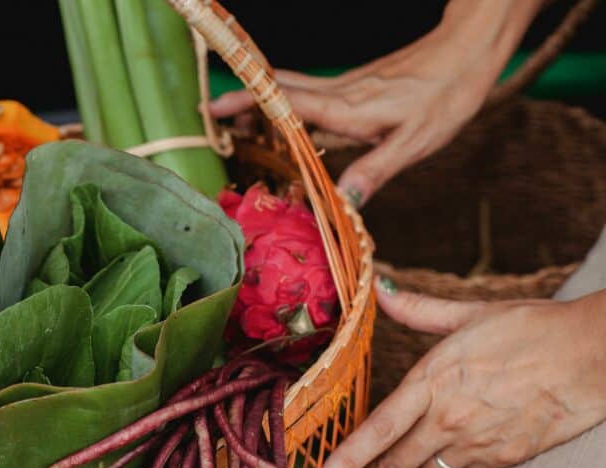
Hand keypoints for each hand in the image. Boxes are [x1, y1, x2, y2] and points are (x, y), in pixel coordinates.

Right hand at [209, 0, 541, 205]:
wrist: (469, 52)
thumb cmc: (446, 95)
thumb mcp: (415, 141)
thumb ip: (375, 170)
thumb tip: (342, 203)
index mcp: (347, 108)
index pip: (287, 103)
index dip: (249, 104)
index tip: (215, 108)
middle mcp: (340, 94)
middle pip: (279, 89)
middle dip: (243, 96)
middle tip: (210, 110)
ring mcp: (347, 87)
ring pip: (292, 87)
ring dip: (261, 97)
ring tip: (236, 114)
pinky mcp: (356, 87)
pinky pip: (309, 92)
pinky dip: (285, 99)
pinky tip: (284, 114)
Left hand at [320, 278, 605, 467]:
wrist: (596, 356)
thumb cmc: (535, 328)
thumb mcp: (471, 313)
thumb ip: (419, 309)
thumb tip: (381, 290)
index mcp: (434, 380)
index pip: (379, 428)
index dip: (347, 456)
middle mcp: (450, 418)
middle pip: (393, 466)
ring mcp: (477, 443)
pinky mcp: (503, 458)